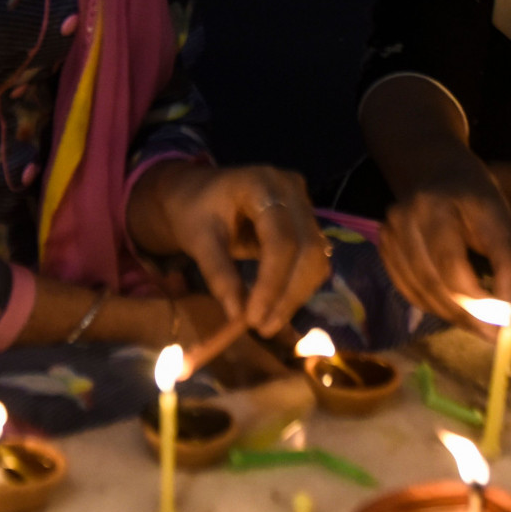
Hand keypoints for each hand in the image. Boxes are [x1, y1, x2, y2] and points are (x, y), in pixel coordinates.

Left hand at [127, 162, 329, 337]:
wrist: (197, 192)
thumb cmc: (193, 210)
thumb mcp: (198, 239)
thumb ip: (219, 273)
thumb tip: (238, 317)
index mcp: (262, 184)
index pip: (281, 239)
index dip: (272, 283)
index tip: (255, 319)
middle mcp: (292, 190)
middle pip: (307, 249)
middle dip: (288, 294)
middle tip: (264, 328)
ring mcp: (304, 205)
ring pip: (317, 257)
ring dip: (296, 295)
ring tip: (269, 322)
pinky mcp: (306, 223)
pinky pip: (314, 259)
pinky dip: (298, 287)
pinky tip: (278, 307)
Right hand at [378, 160, 510, 324]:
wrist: (435, 173)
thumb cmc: (475, 197)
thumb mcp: (501, 220)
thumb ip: (508, 263)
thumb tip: (509, 310)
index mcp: (436, 207)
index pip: (452, 264)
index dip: (477, 300)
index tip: (502, 325)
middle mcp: (404, 219)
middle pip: (432, 282)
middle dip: (466, 315)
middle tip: (492, 335)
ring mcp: (389, 234)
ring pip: (418, 290)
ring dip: (450, 315)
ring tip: (478, 326)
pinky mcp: (384, 248)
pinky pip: (407, 289)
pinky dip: (432, 306)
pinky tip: (455, 311)